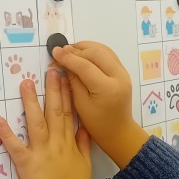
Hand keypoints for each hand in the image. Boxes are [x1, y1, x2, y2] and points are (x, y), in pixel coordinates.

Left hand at [0, 70, 92, 178]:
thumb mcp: (85, 163)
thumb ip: (83, 143)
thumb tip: (83, 126)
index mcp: (70, 142)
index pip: (70, 112)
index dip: (68, 92)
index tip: (66, 75)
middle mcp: (57, 142)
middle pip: (55, 111)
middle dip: (53, 89)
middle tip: (51, 69)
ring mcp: (41, 152)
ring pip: (36, 122)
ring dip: (30, 102)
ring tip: (25, 84)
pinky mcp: (27, 163)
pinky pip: (15, 146)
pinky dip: (6, 133)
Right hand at [53, 41, 148, 168]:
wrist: (119, 131)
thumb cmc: (97, 124)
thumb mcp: (80, 105)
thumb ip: (73, 81)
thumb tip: (63, 63)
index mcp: (107, 88)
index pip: (85, 66)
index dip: (68, 57)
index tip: (54, 51)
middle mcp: (119, 77)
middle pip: (96, 53)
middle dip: (77, 50)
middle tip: (62, 51)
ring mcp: (124, 73)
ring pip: (104, 50)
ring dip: (86, 47)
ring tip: (71, 50)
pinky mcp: (123, 72)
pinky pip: (109, 55)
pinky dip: (95, 50)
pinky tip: (83, 53)